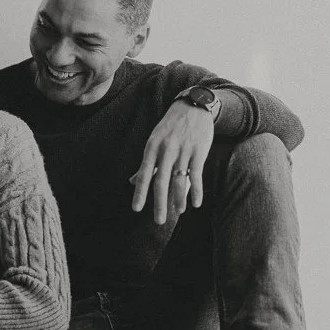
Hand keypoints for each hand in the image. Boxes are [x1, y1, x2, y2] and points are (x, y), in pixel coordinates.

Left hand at [129, 101, 214, 224]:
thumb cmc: (170, 128)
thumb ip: (145, 164)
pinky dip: (197, 190)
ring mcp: (183, 151)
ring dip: (178, 198)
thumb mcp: (154, 141)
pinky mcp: (198, 152)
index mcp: (152, 148)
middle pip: (161, 181)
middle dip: (159, 203)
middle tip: (158, 221)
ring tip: (177, 213)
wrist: (193, 108)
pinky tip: (195, 203)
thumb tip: (131, 182)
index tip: (136, 208)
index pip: (144, 174)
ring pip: (180, 180)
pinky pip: (197, 174)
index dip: (140, 192)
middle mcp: (166, 151)